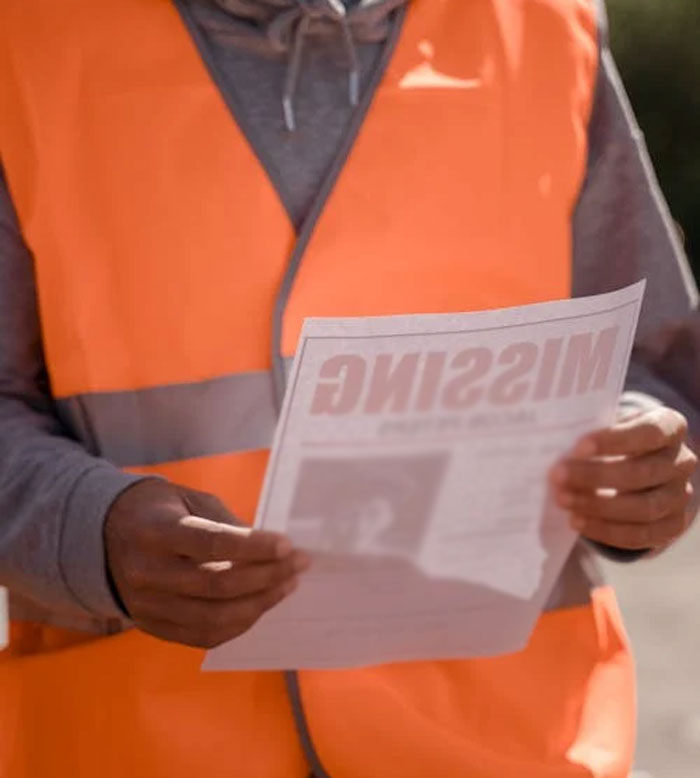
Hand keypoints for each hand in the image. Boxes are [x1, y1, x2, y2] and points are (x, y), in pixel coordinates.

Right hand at [104, 479, 309, 647]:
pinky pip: (204, 637)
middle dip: (267, 576)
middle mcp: (147, 573)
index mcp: (154, 532)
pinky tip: (262, 604)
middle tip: (299, 564)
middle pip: (217, 585)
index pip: (211, 544)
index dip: (254, 547)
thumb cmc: (157, 510)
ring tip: (287, 584)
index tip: (288, 545)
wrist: (103, 536)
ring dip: (260, 603)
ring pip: (214, 618)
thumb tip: (271, 549)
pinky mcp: (152, 627)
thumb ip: (226, 523)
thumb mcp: (188, 499)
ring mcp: (147, 606)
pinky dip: (240, 624)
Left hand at [550, 407, 696, 550]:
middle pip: (642, 472)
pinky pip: (641, 534)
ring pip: (644, 507)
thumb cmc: (613, 440)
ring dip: (597, 506)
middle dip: (595, 476)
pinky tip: (576, 521)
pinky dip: (605, 530)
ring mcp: (680, 496)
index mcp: (670, 427)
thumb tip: (549, 442)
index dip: (615, 440)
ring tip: (562, 499)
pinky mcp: (672, 525)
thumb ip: (588, 434)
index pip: (649, 432)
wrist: (639, 466)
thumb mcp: (607, 427)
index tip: (578, 447)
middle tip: (557, 476)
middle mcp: (682, 461)